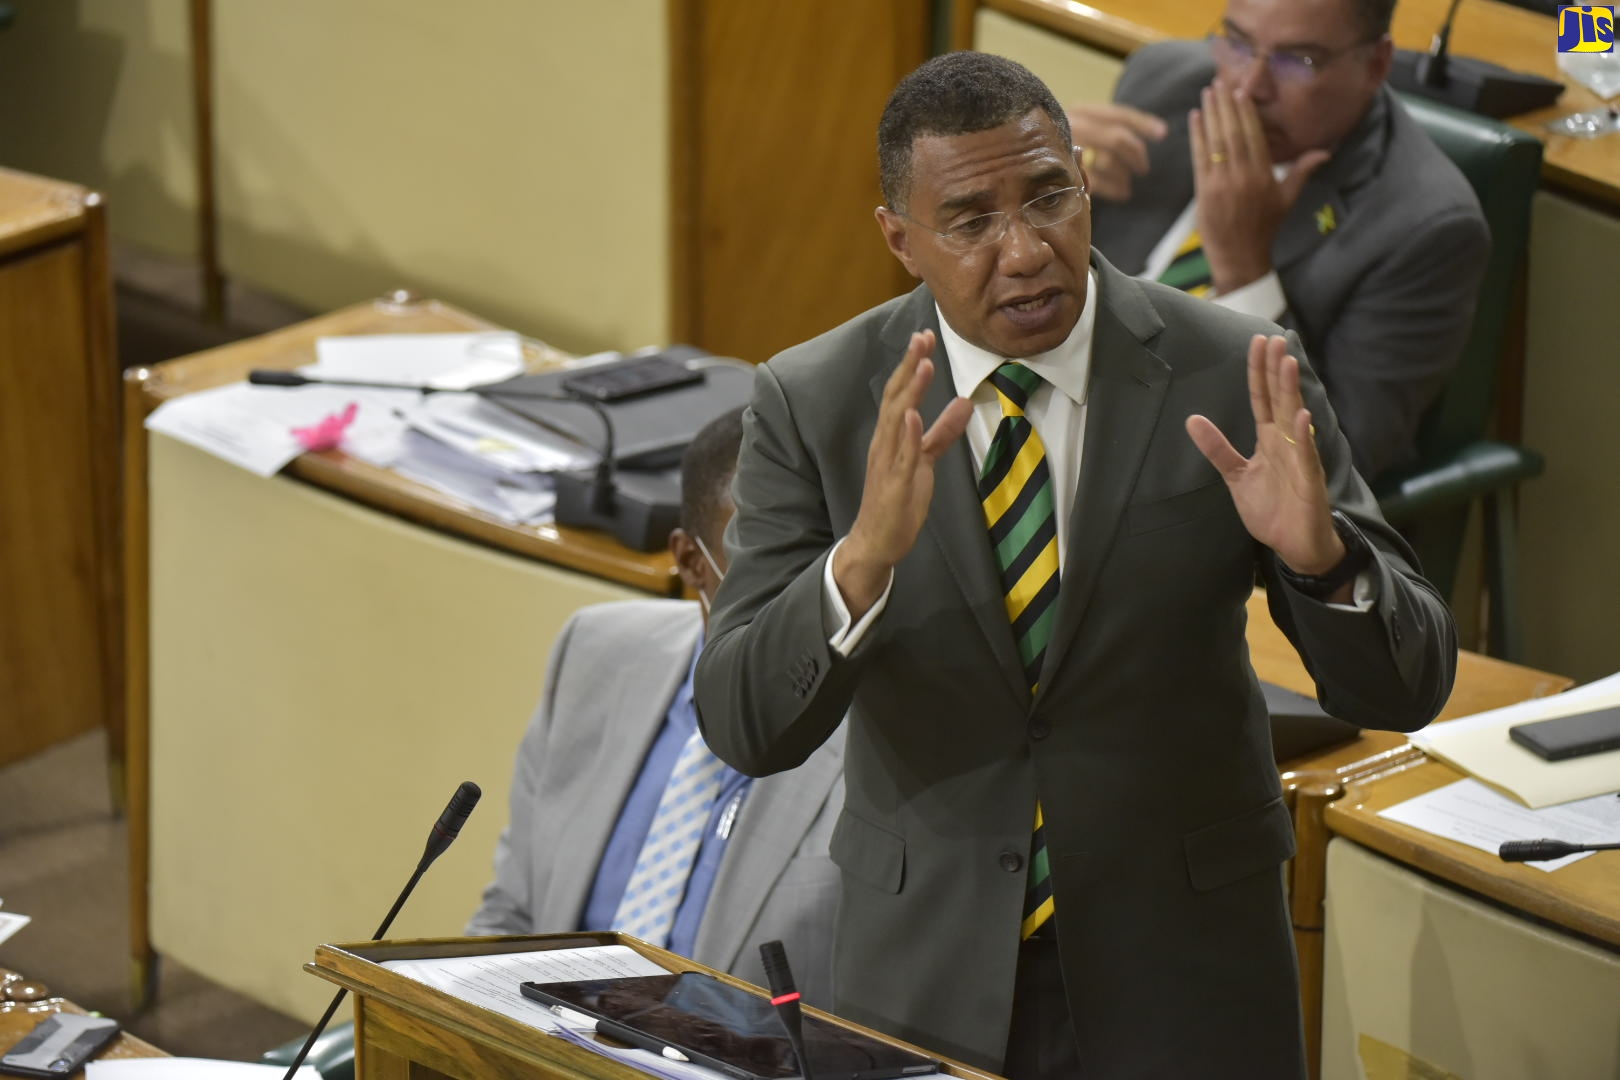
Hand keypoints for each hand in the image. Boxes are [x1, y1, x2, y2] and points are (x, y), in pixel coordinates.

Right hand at [836, 331, 971, 618]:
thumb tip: (964, 403)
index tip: (924, 336)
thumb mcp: (925, 461)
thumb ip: (942, 432)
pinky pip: (902, 457)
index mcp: (890, 437)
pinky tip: (913, 414)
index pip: (899, 393)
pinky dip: (907, 434)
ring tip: (923, 364)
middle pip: (894, 397)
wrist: (876, 541)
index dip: (911, 364)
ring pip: (896, 420)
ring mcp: (887, 464)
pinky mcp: (894, 485)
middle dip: (909, 366)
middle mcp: (884, 444)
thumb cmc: (897, 500)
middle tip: (922, 337)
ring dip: (910, 391)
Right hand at [1065, 102, 1167, 201]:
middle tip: (1144, 168)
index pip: (1117, 114)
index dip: (1143, 123)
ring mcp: (1064, 149)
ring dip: (1123, 174)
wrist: (1019, 163)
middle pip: (1116, 138)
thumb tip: (1153, 133)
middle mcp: (1070, 126)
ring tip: (1128, 184)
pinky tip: (1123, 193)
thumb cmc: (1057, 150)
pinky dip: (1115, 188)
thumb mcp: (1082, 132)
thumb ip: (1105, 131)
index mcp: (1080, 112)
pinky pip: (1098, 182)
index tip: (1162, 133)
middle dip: (1136, 154)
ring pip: (1107, 161)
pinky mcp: (1062, 174)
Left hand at [1184, 335, 1344, 576]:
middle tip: (1274, 339)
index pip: (1262, 398)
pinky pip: (1307, 455)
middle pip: (1280, 399)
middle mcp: (1287, 442)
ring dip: (1291, 391)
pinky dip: (1304, 437)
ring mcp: (1300, 458)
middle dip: (1276, 370)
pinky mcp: (1310, 480)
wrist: (1294, 544)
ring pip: (1294, 418)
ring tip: (1288, 363)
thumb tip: (1191, 420)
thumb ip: (1217, 448)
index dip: (1259, 371)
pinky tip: (1301, 416)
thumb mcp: (1236, 475)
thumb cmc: (1272, 509)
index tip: (1257, 342)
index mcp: (1270, 439)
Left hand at [1188, 81, 1328, 293]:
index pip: (1254, 135)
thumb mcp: (1287, 199)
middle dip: (1226, 105)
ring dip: (1211, 114)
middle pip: (1233, 133)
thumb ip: (1302, 171)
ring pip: (1216, 141)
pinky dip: (1197, 135)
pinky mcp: (1204, 192)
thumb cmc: (1265, 227)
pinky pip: (1199, 157)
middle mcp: (1244, 176)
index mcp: (1264, 175)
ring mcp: (1222, 184)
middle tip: (1219, 81)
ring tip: (1207, 92)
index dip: (1246, 111)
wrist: (1240, 256)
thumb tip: (1325, 151)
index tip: (1240, 90)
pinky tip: (1195, 117)